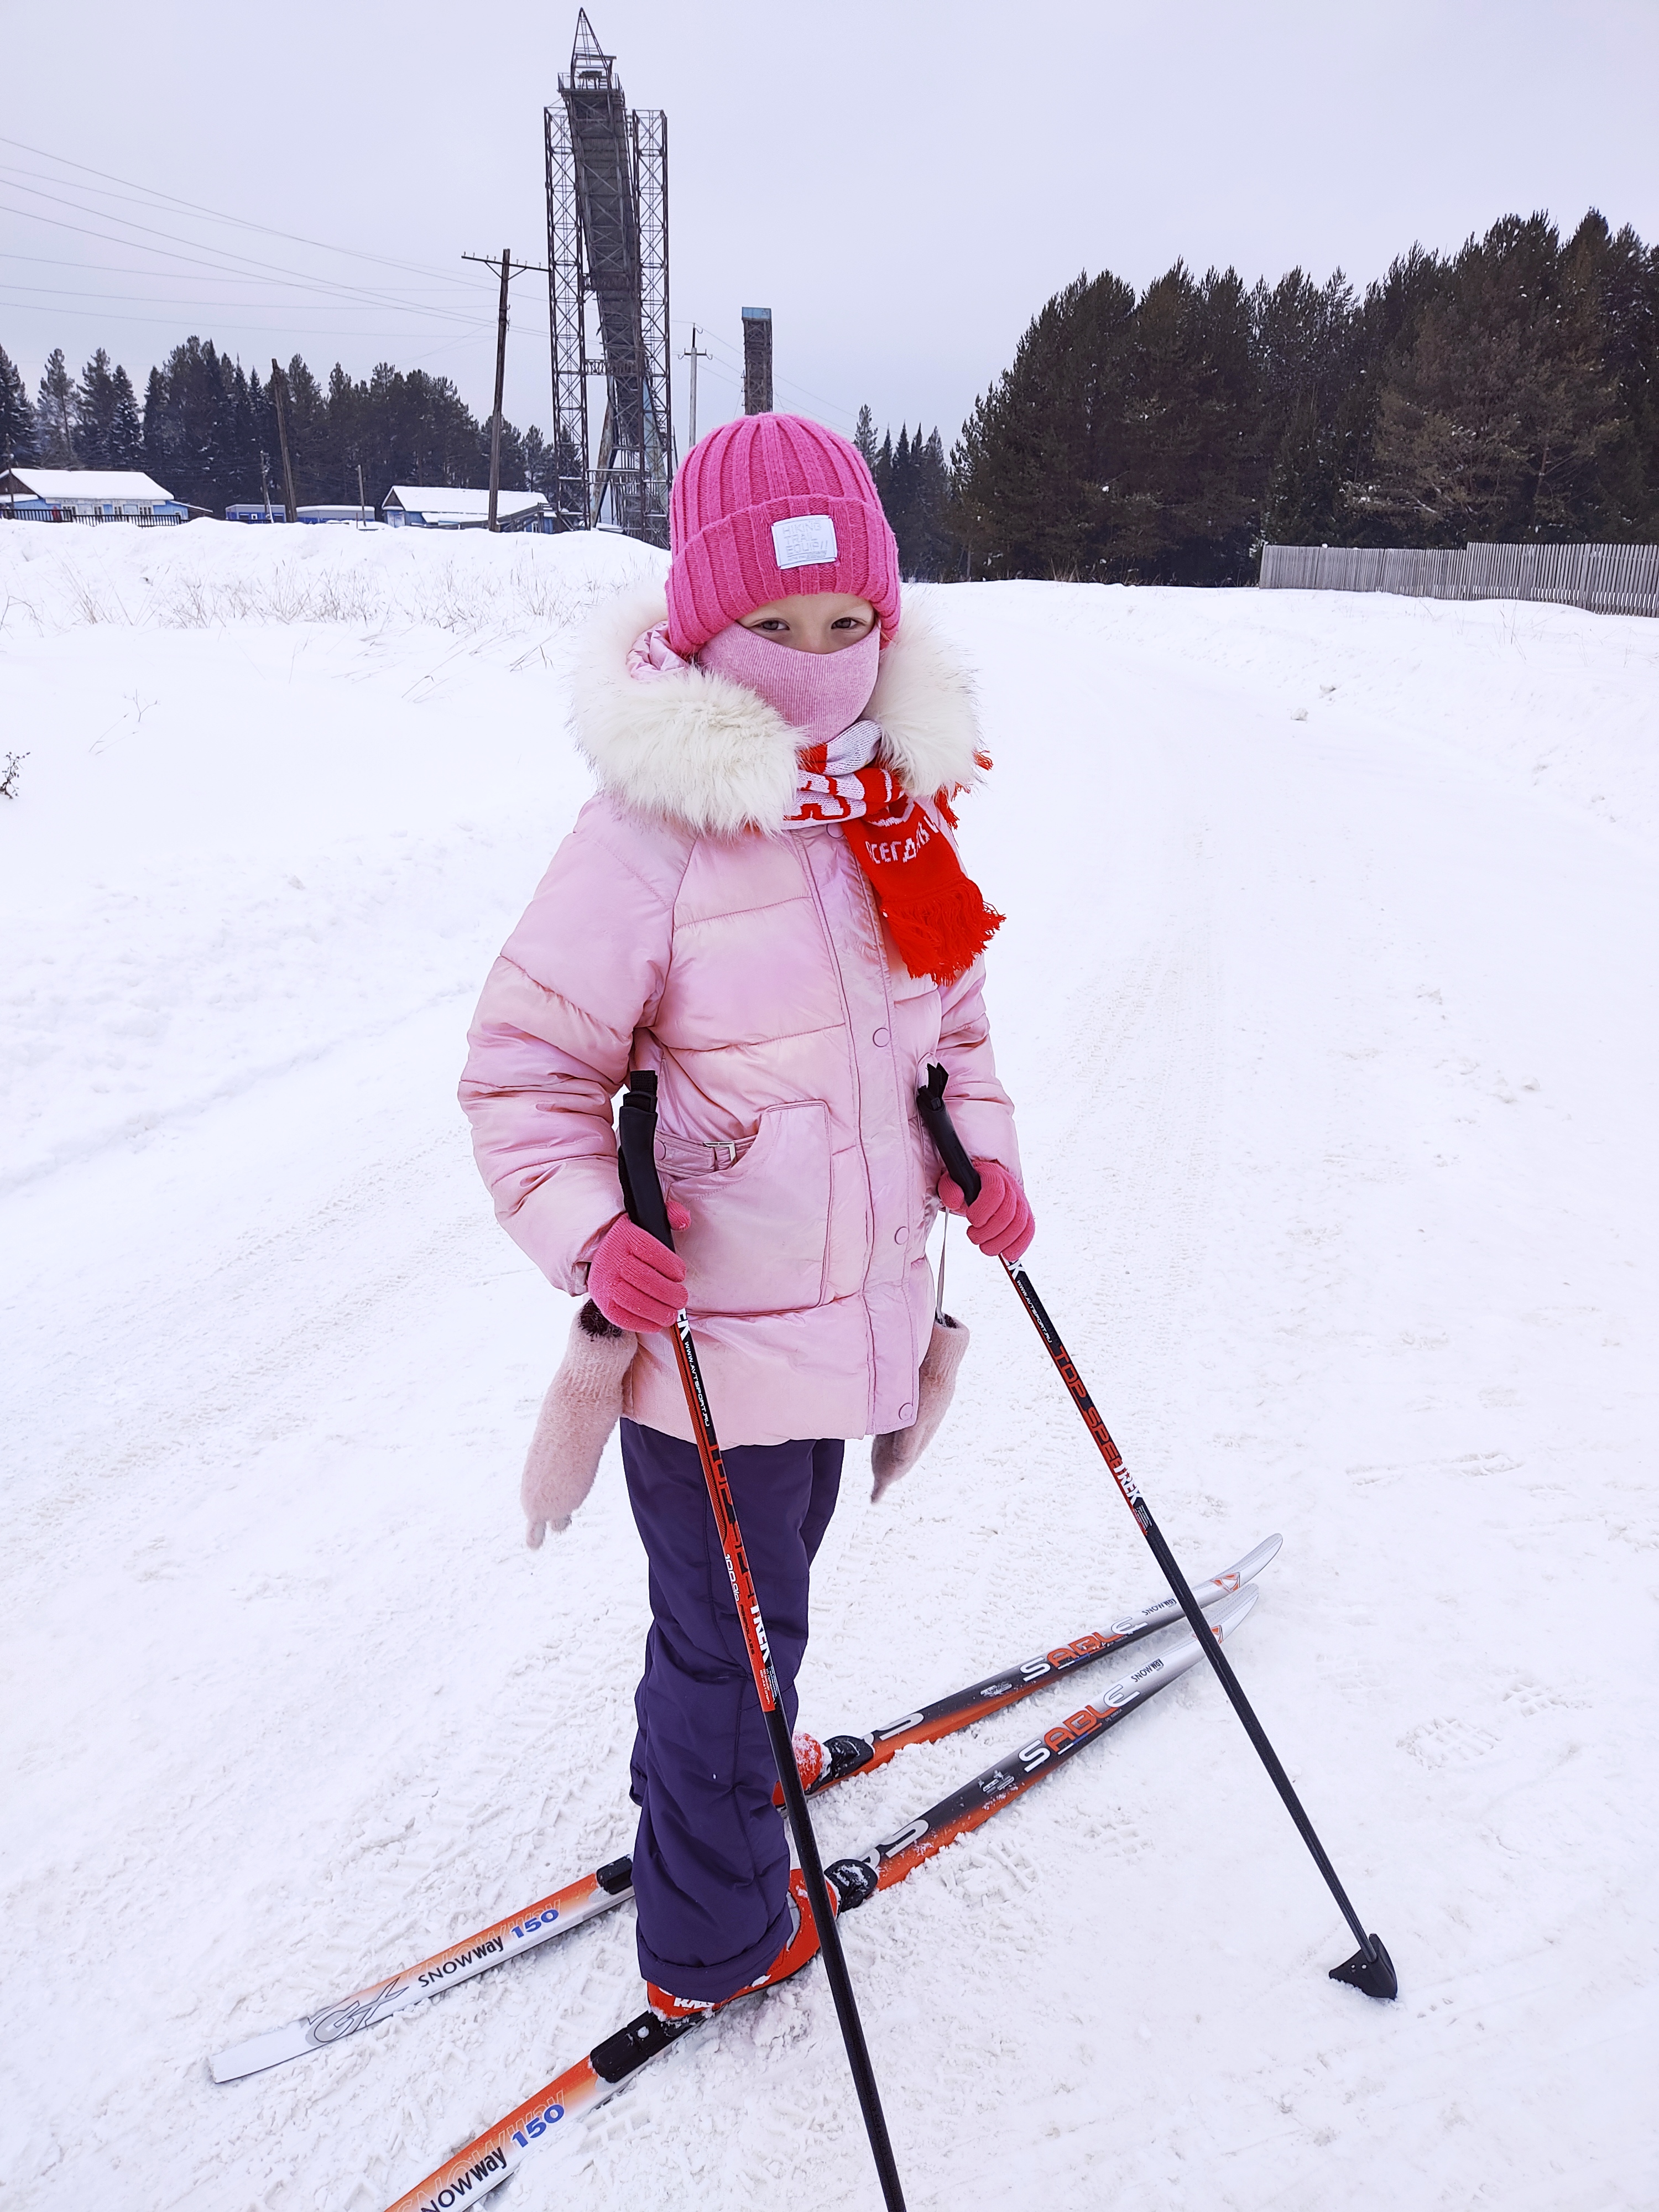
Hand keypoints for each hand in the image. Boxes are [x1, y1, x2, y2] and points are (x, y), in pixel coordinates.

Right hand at [587, 1204, 690, 1331]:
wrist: (601, 1253)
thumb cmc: (632, 1241)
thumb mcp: (651, 1220)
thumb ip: (670, 1215)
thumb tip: (682, 1221)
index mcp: (624, 1235)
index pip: (649, 1250)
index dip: (670, 1265)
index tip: (680, 1274)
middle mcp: (611, 1257)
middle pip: (642, 1277)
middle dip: (668, 1293)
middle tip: (681, 1299)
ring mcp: (603, 1280)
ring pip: (630, 1299)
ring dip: (656, 1311)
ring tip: (671, 1314)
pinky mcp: (601, 1300)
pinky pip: (619, 1316)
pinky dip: (640, 1323)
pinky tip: (656, 1322)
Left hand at [937, 1159, 1033, 1261]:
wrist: (977, 1187)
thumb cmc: (965, 1186)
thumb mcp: (952, 1183)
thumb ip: (950, 1190)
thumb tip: (955, 1200)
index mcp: (992, 1174)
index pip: (995, 1192)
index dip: (983, 1210)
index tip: (972, 1220)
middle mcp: (1009, 1186)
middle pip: (1008, 1213)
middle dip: (989, 1231)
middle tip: (974, 1237)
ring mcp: (1020, 1200)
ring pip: (1020, 1224)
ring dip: (1001, 1242)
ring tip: (985, 1246)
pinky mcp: (1025, 1214)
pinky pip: (1029, 1230)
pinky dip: (1019, 1245)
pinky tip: (1007, 1254)